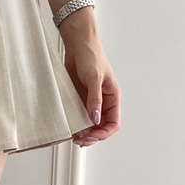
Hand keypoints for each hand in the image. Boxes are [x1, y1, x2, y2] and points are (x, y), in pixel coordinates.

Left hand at [60, 29, 120, 147]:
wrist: (77, 45)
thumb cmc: (91, 56)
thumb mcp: (94, 78)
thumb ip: (94, 100)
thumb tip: (96, 119)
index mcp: (113, 97)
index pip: (114, 123)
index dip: (103, 133)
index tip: (91, 136)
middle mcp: (104, 102)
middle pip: (102, 128)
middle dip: (93, 136)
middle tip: (80, 139)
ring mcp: (91, 103)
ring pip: (91, 125)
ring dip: (84, 134)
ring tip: (75, 137)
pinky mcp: (80, 100)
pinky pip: (80, 117)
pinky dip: (76, 125)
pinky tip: (71, 129)